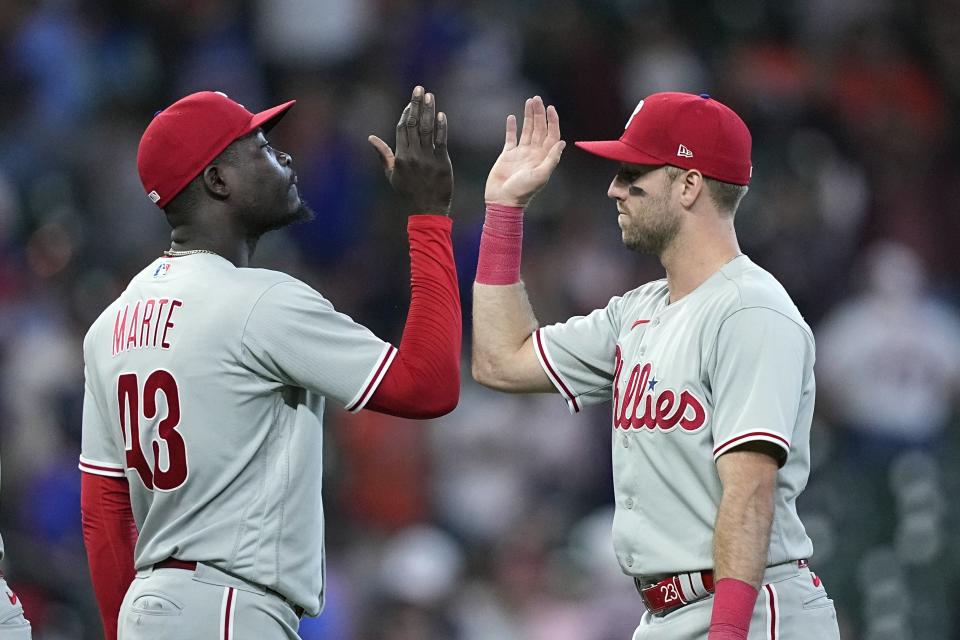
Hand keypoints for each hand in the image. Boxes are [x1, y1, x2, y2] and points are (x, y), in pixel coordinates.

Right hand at [369, 86, 452, 214]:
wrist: (427, 209)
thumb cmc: (408, 191)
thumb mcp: (392, 174)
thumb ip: (383, 154)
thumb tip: (370, 138)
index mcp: (400, 156)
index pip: (403, 128)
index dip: (407, 113)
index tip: (411, 102)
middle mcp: (413, 155)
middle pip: (414, 124)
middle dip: (416, 105)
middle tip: (419, 88)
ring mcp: (428, 158)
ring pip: (427, 129)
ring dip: (429, 111)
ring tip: (430, 96)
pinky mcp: (442, 163)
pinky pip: (441, 141)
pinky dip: (441, 127)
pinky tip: (441, 115)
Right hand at [485, 96, 564, 207]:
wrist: (503, 200)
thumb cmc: (523, 191)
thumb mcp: (541, 175)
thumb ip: (551, 159)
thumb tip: (562, 142)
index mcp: (544, 157)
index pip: (551, 134)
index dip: (552, 121)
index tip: (550, 108)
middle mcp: (534, 153)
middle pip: (539, 129)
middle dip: (539, 113)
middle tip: (536, 99)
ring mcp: (521, 153)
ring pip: (527, 130)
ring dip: (528, 116)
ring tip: (528, 102)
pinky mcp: (508, 155)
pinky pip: (511, 138)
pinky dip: (511, 127)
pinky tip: (511, 117)